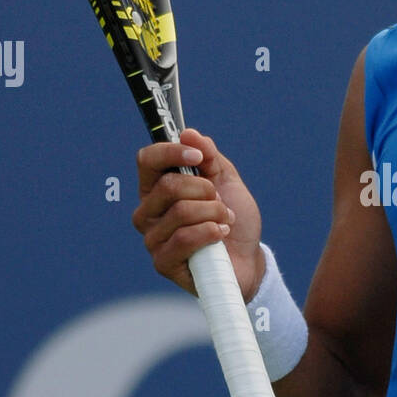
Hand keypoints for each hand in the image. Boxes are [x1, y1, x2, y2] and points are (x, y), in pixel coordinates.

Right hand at [132, 128, 265, 300]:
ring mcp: (153, 238)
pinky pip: (185, 238)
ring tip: (225, 221)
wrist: (249, 259)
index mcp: (157, 188)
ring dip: (214, 213)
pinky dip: (211, 233)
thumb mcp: (226, 180)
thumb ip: (209, 156)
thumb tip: (189, 133)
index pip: (147, 160)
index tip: (197, 157)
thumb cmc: (233, 220)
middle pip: (168, 185)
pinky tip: (220, 236)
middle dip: (206, 190)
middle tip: (220, 201)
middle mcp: (148, 212)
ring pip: (181, 211)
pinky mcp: (163, 263)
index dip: (172, 153)